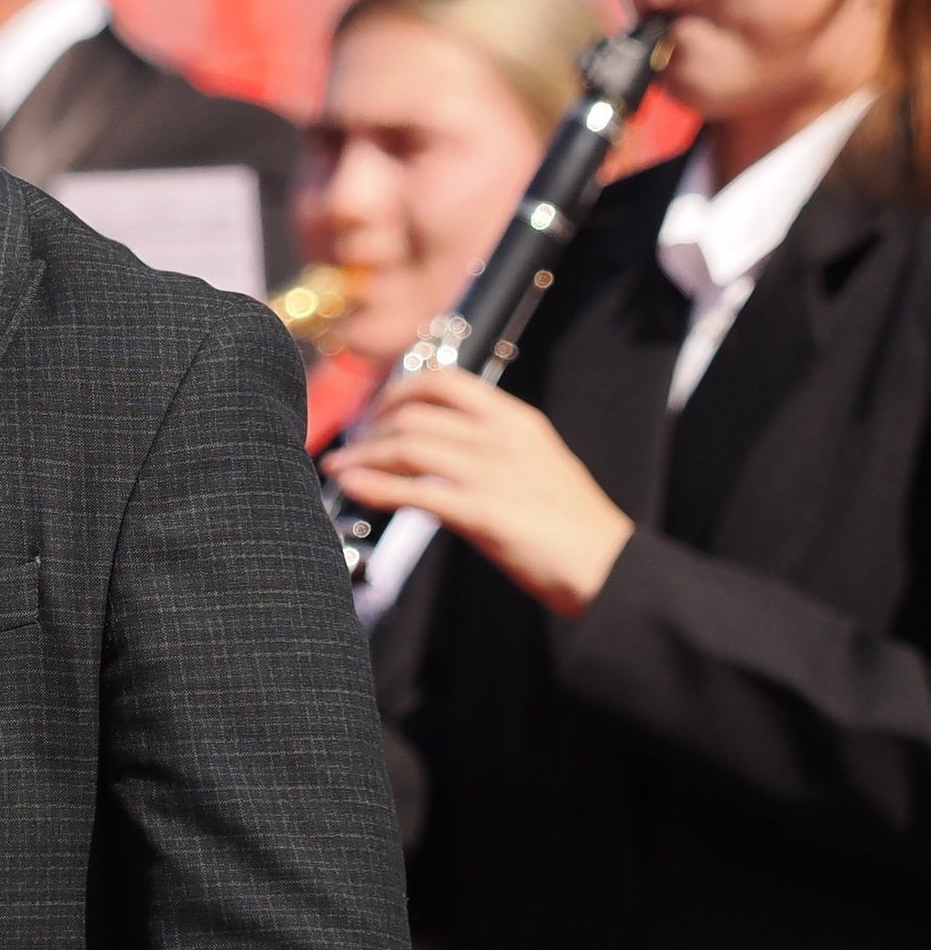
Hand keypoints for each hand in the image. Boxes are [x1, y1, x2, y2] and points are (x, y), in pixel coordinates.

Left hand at [323, 365, 632, 616]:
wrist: (609, 569)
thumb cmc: (574, 526)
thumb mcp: (537, 466)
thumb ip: (493, 449)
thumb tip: (440, 450)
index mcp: (518, 420)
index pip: (446, 380)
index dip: (402, 390)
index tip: (380, 409)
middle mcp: (502, 437)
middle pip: (416, 413)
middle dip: (373, 427)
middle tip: (355, 445)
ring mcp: (491, 473)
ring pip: (406, 445)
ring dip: (363, 456)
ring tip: (340, 468)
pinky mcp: (482, 512)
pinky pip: (414, 491)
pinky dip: (374, 486)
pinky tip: (351, 486)